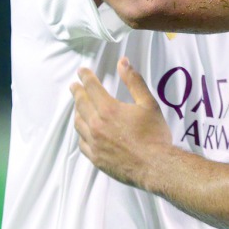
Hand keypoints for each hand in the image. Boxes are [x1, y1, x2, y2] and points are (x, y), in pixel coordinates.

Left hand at [72, 57, 171, 187]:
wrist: (154, 165)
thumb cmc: (154, 134)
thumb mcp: (149, 103)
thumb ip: (134, 82)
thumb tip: (123, 63)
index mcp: (108, 109)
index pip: (92, 88)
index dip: (86, 78)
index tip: (81, 71)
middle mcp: (96, 125)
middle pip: (81, 104)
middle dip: (77, 93)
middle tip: (74, 86)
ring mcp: (93, 142)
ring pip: (78, 124)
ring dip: (77, 112)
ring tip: (78, 107)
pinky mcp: (95, 157)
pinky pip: (82, 143)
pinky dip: (81, 133)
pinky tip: (84, 132)